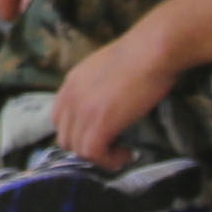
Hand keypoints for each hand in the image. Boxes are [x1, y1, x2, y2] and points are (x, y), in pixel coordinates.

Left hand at [47, 27, 180, 169]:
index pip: (59, 118)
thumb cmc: (141, 54)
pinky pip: (93, 154)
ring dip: (100, 157)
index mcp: (71, 83)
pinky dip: (110, 160)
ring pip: (78, 149)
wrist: (152, 51)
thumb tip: (108, 106)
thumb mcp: (108, 69)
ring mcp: (82, 111)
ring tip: (122, 151)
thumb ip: (98, 87)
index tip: (100, 134)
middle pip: (65, 138)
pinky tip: (127, 153)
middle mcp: (70, 97)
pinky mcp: (99, 123)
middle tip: (112, 146)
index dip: (78, 132)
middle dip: (87, 147)